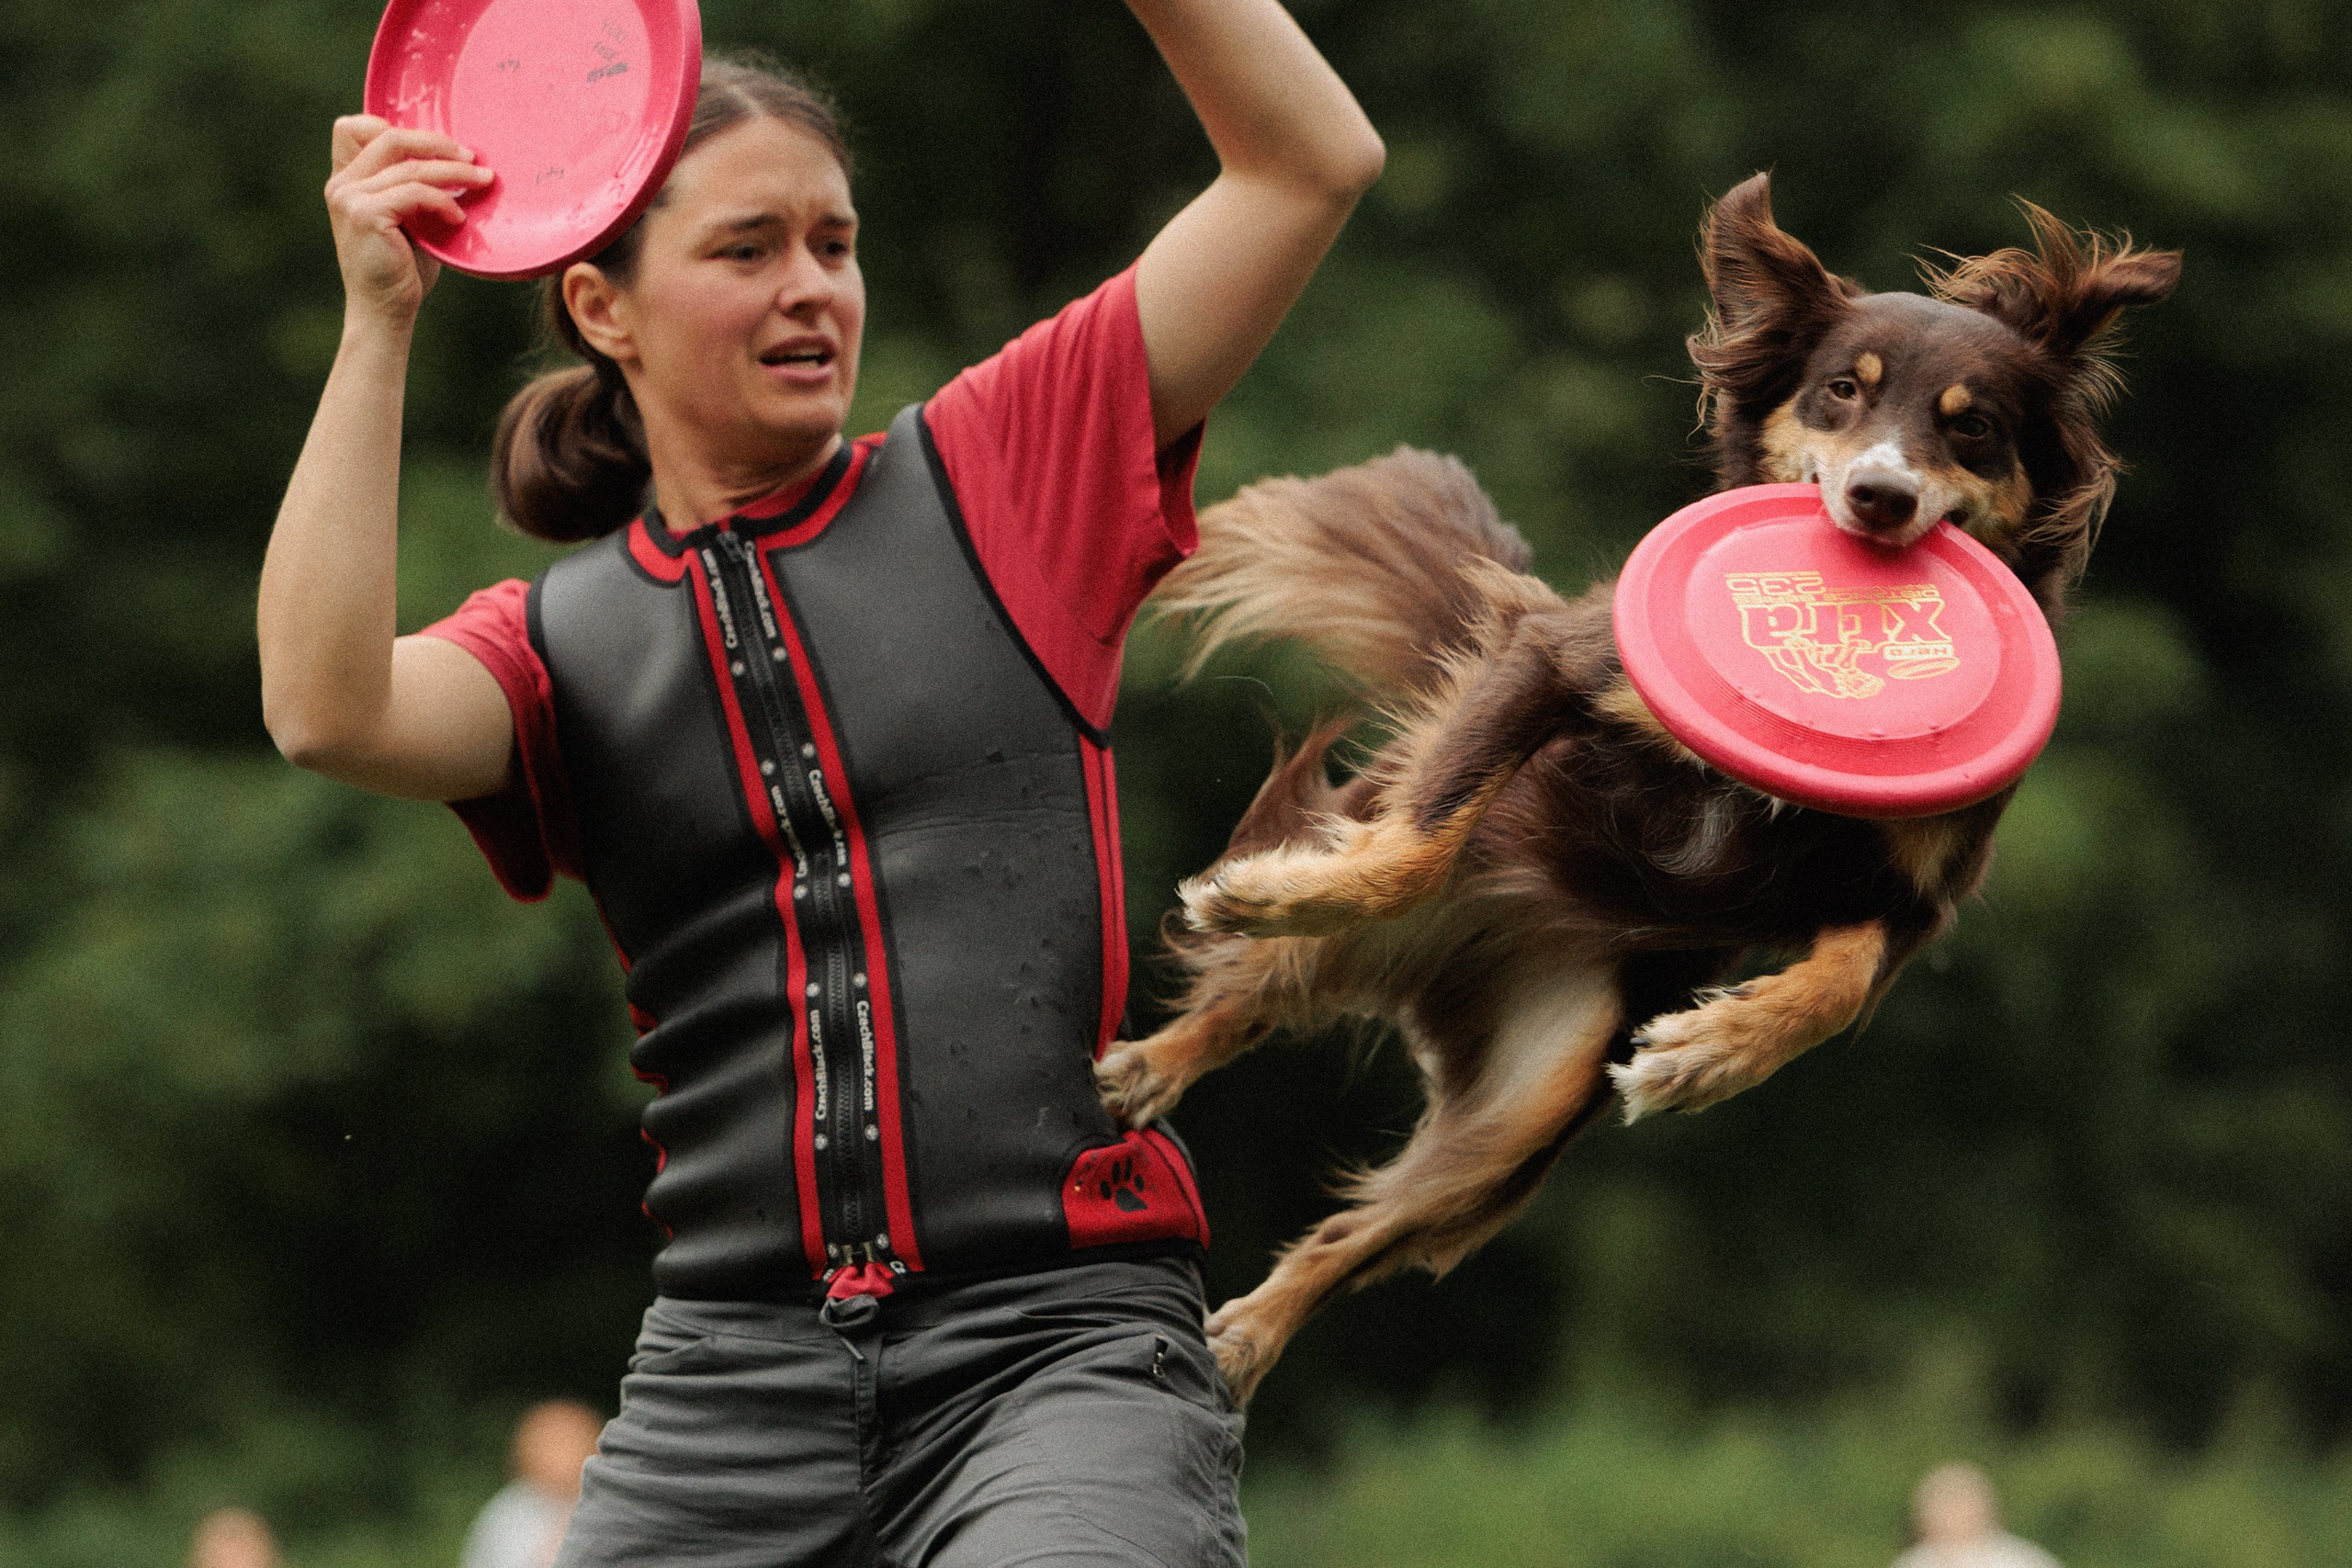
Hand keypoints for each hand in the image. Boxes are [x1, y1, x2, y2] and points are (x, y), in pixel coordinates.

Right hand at [325, 115, 494, 326]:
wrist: (385, 312)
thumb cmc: (402, 270)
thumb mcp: (408, 220)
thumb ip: (413, 189)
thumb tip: (456, 161)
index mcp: (346, 181)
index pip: (357, 128)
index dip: (400, 129)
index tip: (443, 147)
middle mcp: (342, 185)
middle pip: (391, 138)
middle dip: (438, 144)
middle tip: (474, 159)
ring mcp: (350, 198)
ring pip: (412, 167)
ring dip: (456, 173)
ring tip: (484, 182)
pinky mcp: (366, 215)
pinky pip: (416, 193)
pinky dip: (444, 202)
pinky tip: (459, 219)